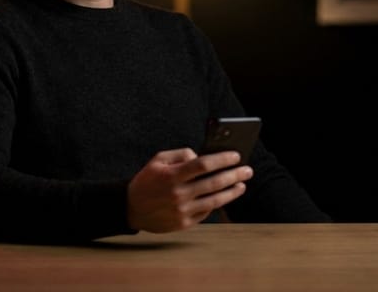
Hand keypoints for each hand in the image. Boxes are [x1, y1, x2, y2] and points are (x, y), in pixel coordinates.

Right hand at [126, 147, 253, 232]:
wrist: (130, 208)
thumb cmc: (147, 180)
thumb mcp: (158, 160)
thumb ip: (181, 154)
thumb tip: (201, 155)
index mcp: (172, 175)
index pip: (204, 164)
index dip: (222, 159)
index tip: (236, 156)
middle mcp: (178, 193)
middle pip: (214, 183)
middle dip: (234, 175)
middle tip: (248, 170)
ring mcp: (182, 210)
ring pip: (214, 201)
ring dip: (232, 192)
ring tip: (242, 185)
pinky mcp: (183, 223)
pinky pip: (206, 213)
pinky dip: (216, 204)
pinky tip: (224, 197)